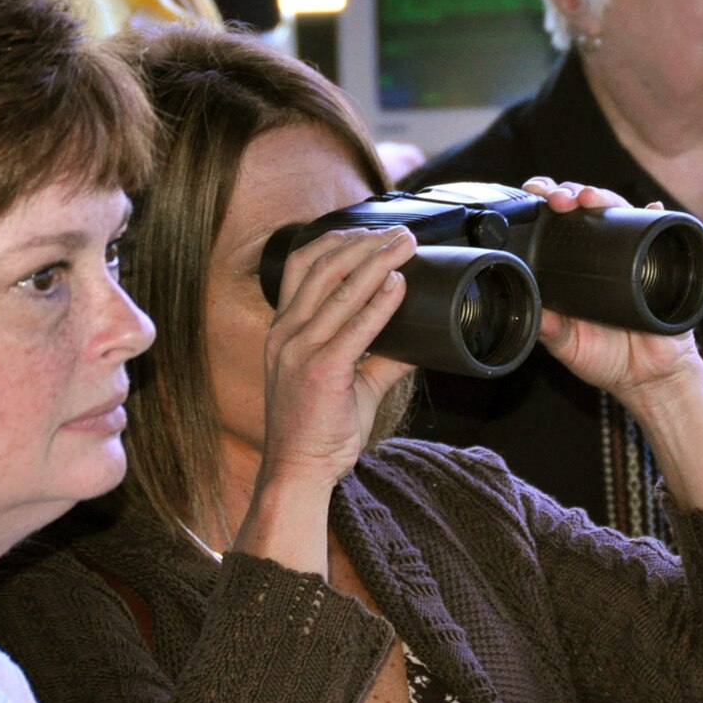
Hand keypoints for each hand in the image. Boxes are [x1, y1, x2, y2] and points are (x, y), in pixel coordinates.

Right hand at [259, 226, 416, 487]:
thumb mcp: (347, 382)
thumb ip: (380, 358)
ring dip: (377, 260)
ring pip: (339, 288)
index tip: (370, 230)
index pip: (302, 265)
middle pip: (323, 266)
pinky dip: (380, 302)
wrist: (295, 472)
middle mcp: (286, 333)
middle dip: (364, 241)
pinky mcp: (322, 372)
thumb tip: (419, 339)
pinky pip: (356, 328)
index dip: (336, 240)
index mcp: (283, 329)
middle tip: (399, 233)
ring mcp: (300, 351)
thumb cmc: (316, 429)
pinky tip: (399, 286)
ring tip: (405, 246)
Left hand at [521, 178, 702, 412]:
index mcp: (571, 268)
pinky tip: (650, 207)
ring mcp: (631, 253)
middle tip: (558, 199)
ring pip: (617, 211)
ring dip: (603, 197)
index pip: (554, 225)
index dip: (543, 204)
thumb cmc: (607, 359)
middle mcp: (600, 254)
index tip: (532, 194)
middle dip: (568, 193)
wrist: (650, 378)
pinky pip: (659, 231)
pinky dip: (656, 214)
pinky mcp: (659, 261)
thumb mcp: (569, 346)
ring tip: (590, 198)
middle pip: (583, 209)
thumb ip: (552, 330)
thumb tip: (535, 311)